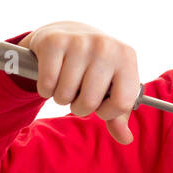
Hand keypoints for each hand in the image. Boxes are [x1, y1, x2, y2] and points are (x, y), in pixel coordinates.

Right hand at [18, 21, 140, 144]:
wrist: (69, 33)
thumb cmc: (94, 67)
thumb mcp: (111, 86)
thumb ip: (119, 114)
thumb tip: (126, 139)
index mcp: (127, 57)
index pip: (122, 103)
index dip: (107, 112)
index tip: (101, 105)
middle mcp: (106, 47)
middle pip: (89, 102)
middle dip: (79, 107)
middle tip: (78, 93)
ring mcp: (80, 42)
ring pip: (65, 95)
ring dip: (61, 98)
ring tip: (66, 83)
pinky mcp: (54, 41)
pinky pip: (47, 84)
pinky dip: (45, 89)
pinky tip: (52, 76)